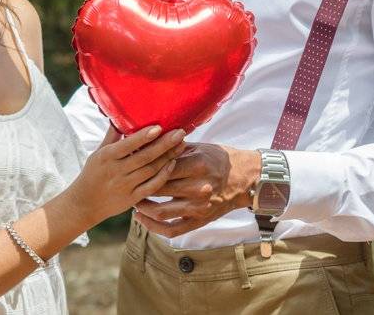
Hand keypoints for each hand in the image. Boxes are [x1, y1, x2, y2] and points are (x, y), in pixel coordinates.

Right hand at [67, 125, 186, 227]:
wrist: (84, 203)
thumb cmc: (92, 173)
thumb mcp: (98, 153)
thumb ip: (112, 136)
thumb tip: (122, 116)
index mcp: (107, 157)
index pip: (128, 145)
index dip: (144, 136)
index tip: (159, 127)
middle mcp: (116, 171)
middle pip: (144, 157)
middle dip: (164, 144)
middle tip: (180, 132)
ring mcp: (125, 186)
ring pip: (151, 170)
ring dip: (168, 157)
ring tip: (181, 144)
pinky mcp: (132, 199)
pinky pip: (152, 187)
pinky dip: (163, 175)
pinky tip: (173, 164)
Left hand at [133, 143, 260, 237]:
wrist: (246, 179)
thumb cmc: (219, 159)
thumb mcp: (200, 148)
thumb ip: (175, 148)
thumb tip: (148, 142)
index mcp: (197, 165)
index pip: (162, 168)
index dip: (144, 167)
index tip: (131, 165)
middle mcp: (198, 188)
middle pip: (158, 189)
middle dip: (139, 186)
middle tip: (127, 183)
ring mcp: (199, 207)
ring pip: (161, 212)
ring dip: (143, 208)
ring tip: (133, 201)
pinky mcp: (200, 220)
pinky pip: (172, 230)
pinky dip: (154, 227)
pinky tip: (143, 219)